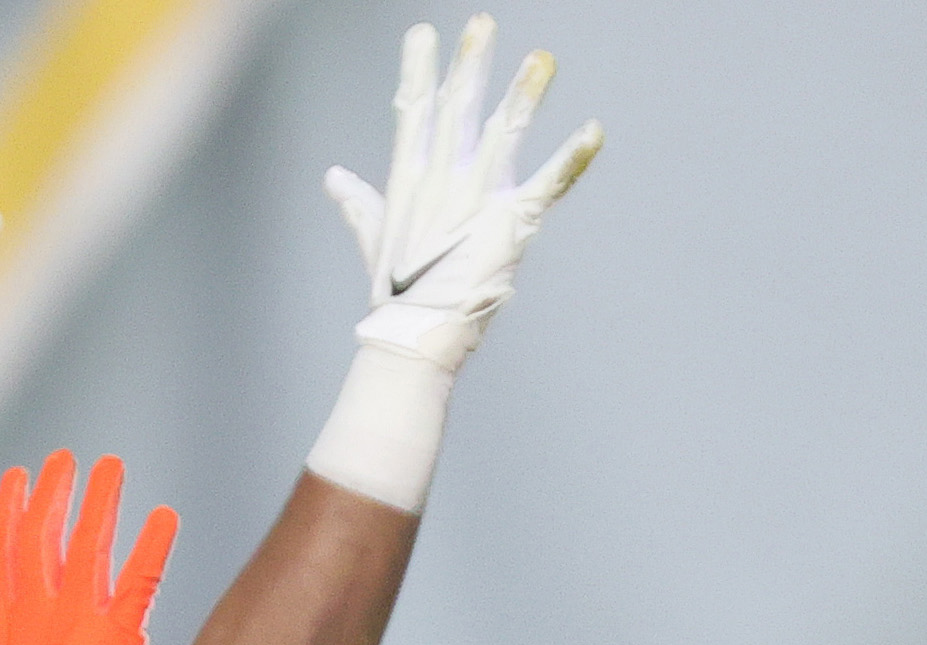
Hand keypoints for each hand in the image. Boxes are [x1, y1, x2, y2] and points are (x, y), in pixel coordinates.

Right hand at [0, 453, 173, 644]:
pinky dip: (152, 544)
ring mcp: (78, 621)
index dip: (11, 515)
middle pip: (43, 537)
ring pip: (88, 545)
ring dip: (100, 502)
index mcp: (6, 628)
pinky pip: (139, 578)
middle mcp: (39, 615)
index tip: (15, 482)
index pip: (5, 556)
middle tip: (63, 461)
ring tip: (109, 468)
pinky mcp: (118, 635)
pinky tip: (164, 516)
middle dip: (53, 494)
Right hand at [328, 17, 600, 375]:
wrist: (416, 332)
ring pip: (503, 135)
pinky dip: (572, 158)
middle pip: (457, 112)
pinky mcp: (511, 221)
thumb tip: (333, 178)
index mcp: (411, 183)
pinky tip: (593, 130)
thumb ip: (359, 203)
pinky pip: (547, 184)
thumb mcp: (376, 238)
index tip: (423, 35)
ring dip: (524, 95)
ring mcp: (477, 200)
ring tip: (541, 58)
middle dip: (470, 66)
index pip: (413, 115)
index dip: (419, 72)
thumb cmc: (397, 292)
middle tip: (481, 23)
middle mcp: (443, 183)